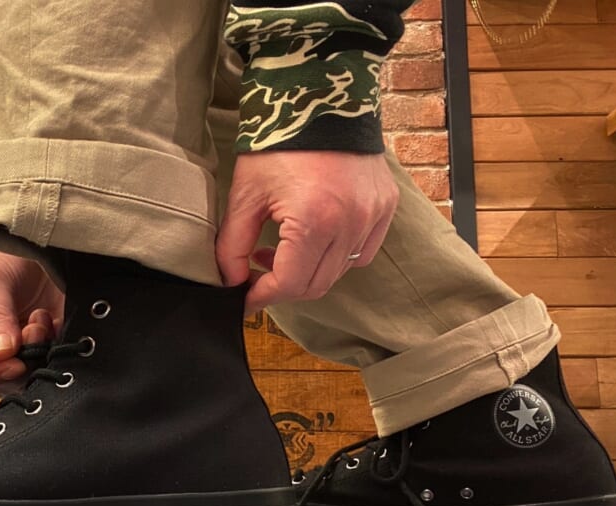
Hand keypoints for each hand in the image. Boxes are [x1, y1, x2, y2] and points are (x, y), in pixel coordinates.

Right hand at [0, 246, 64, 395]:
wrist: (32, 242)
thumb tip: (0, 354)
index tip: (13, 363)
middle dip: (19, 361)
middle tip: (31, 331)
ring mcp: (10, 353)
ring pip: (25, 377)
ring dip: (38, 351)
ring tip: (39, 319)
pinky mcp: (38, 349)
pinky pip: (48, 364)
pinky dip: (53, 346)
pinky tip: (48, 320)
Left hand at [216, 150, 398, 313]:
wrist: (319, 97)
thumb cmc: (279, 142)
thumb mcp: (246, 193)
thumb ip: (232, 244)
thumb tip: (230, 282)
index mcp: (315, 221)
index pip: (290, 284)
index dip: (262, 296)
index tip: (244, 297)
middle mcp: (351, 223)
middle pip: (316, 285)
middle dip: (282, 287)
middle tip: (257, 271)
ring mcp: (373, 215)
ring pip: (339, 272)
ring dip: (308, 272)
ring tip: (281, 249)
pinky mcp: (385, 206)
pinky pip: (362, 252)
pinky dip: (337, 256)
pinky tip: (314, 238)